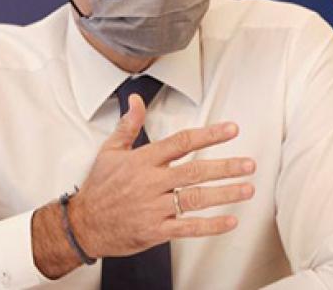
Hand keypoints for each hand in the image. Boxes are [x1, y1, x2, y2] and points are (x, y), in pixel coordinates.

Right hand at [69, 94, 256, 257]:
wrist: (83, 225)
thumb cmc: (99, 187)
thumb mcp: (110, 151)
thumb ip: (129, 125)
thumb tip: (135, 100)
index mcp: (143, 160)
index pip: (182, 142)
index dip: (209, 135)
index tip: (231, 130)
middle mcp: (151, 182)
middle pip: (195, 171)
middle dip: (226, 167)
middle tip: (249, 164)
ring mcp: (154, 208)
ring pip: (196, 199)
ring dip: (225, 193)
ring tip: (247, 188)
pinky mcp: (156, 230)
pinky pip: (188, 228)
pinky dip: (211, 226)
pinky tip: (230, 220)